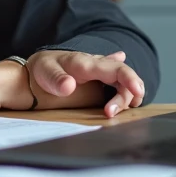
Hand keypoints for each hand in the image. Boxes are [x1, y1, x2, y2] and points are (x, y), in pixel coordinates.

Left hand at [29, 50, 144, 117]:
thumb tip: (69, 86)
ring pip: (122, 80)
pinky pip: (118, 80)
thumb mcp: (45, 72)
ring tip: (115, 111)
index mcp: (86, 63)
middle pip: (123, 76)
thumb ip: (57, 79)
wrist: (38, 67)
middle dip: (127, 95)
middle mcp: (97, 64)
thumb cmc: (42, 69)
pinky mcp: (99, 77)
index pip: (115, 68)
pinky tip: (133, 93)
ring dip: (126, 96)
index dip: (129, 79)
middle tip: (110, 114)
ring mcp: (100, 70)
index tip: (137, 92)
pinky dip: (127, 88)